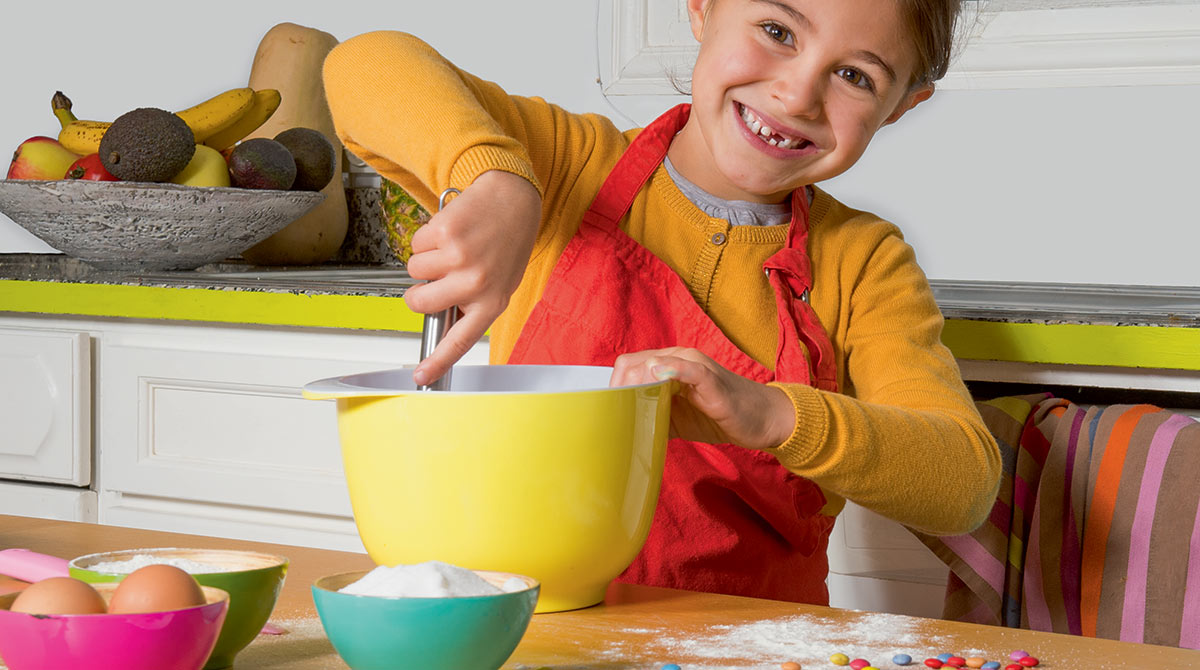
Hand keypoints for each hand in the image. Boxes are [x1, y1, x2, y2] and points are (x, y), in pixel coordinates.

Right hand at [404, 170, 541, 386]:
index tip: (421, 378)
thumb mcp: (501, 281)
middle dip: (418, 292)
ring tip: (452, 248)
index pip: (460, 341)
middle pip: (420, 303)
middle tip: (434, 278)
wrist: (514, 199)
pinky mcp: (446, 233)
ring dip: (425, 259)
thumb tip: (441, 318)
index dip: (437, 362)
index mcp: (492, 302)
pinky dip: (426, 237)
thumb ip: (474, 303)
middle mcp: (477, 283)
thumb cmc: (507, 241)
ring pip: (414, 270)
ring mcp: (460, 258)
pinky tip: (450, 230)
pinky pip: (415, 244)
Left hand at [610, 348, 796, 449]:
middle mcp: (678, 358)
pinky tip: (657, 378)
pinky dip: (670, 371)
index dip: (612, 387)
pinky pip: (687, 369)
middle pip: (632, 364)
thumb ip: (650, 414)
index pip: (627, 366)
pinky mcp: (710, 378)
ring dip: (634, 385)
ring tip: (625, 410)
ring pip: (653, 363)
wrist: (762, 419)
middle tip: (612, 416)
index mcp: (667, 365)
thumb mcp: (675, 418)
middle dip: (616, 389)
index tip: (605, 411)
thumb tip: (620, 428)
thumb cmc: (718, 416)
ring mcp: (694, 365)